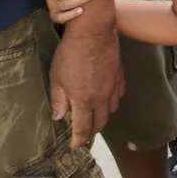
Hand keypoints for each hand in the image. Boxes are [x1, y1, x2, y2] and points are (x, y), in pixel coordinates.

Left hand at [48, 10, 123, 147]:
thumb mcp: (56, 78)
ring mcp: (113, 86)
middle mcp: (102, 97)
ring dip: (103, 116)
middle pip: (100, 122)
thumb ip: (58, 100)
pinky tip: (106, 97)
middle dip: (91, 130)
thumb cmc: (71, 54)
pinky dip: (112, 101)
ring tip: (95, 115)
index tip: (75, 146)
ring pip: (111, 109)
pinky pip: (118, 95)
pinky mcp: (120, 75)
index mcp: (84, 101)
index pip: (83, 128)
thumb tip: (59, 117)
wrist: (93, 32)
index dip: (79, 139)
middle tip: (84, 133)